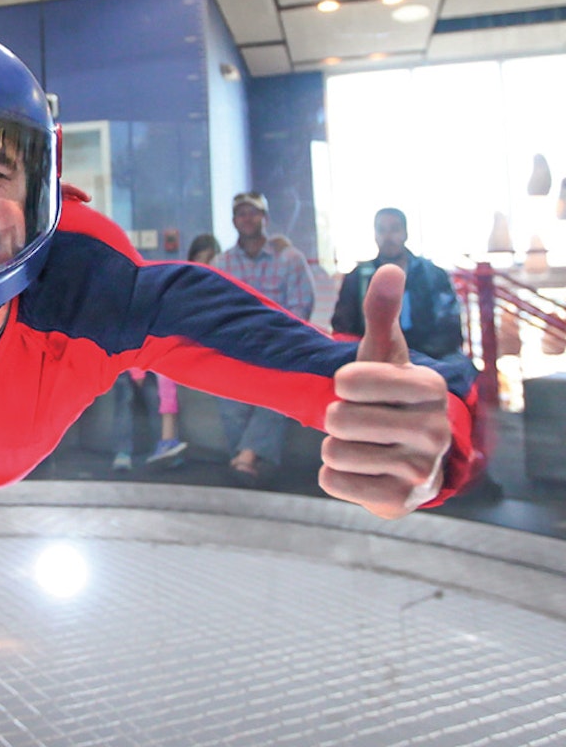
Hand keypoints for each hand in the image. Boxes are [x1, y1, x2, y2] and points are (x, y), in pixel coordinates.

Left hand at [321, 264, 450, 518]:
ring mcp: (421, 469)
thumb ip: (381, 312)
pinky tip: (360, 470)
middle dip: (335, 418)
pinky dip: (333, 475)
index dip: (342, 383)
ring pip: (332, 450)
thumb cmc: (388, 396)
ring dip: (333, 446)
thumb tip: (389, 266)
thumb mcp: (383, 354)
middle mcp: (435, 430)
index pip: (352, 380)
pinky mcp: (399, 501)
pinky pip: (331, 481)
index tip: (354, 385)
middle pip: (337, 419)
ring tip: (359, 444)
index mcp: (430, 387)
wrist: (409, 459)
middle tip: (357, 420)